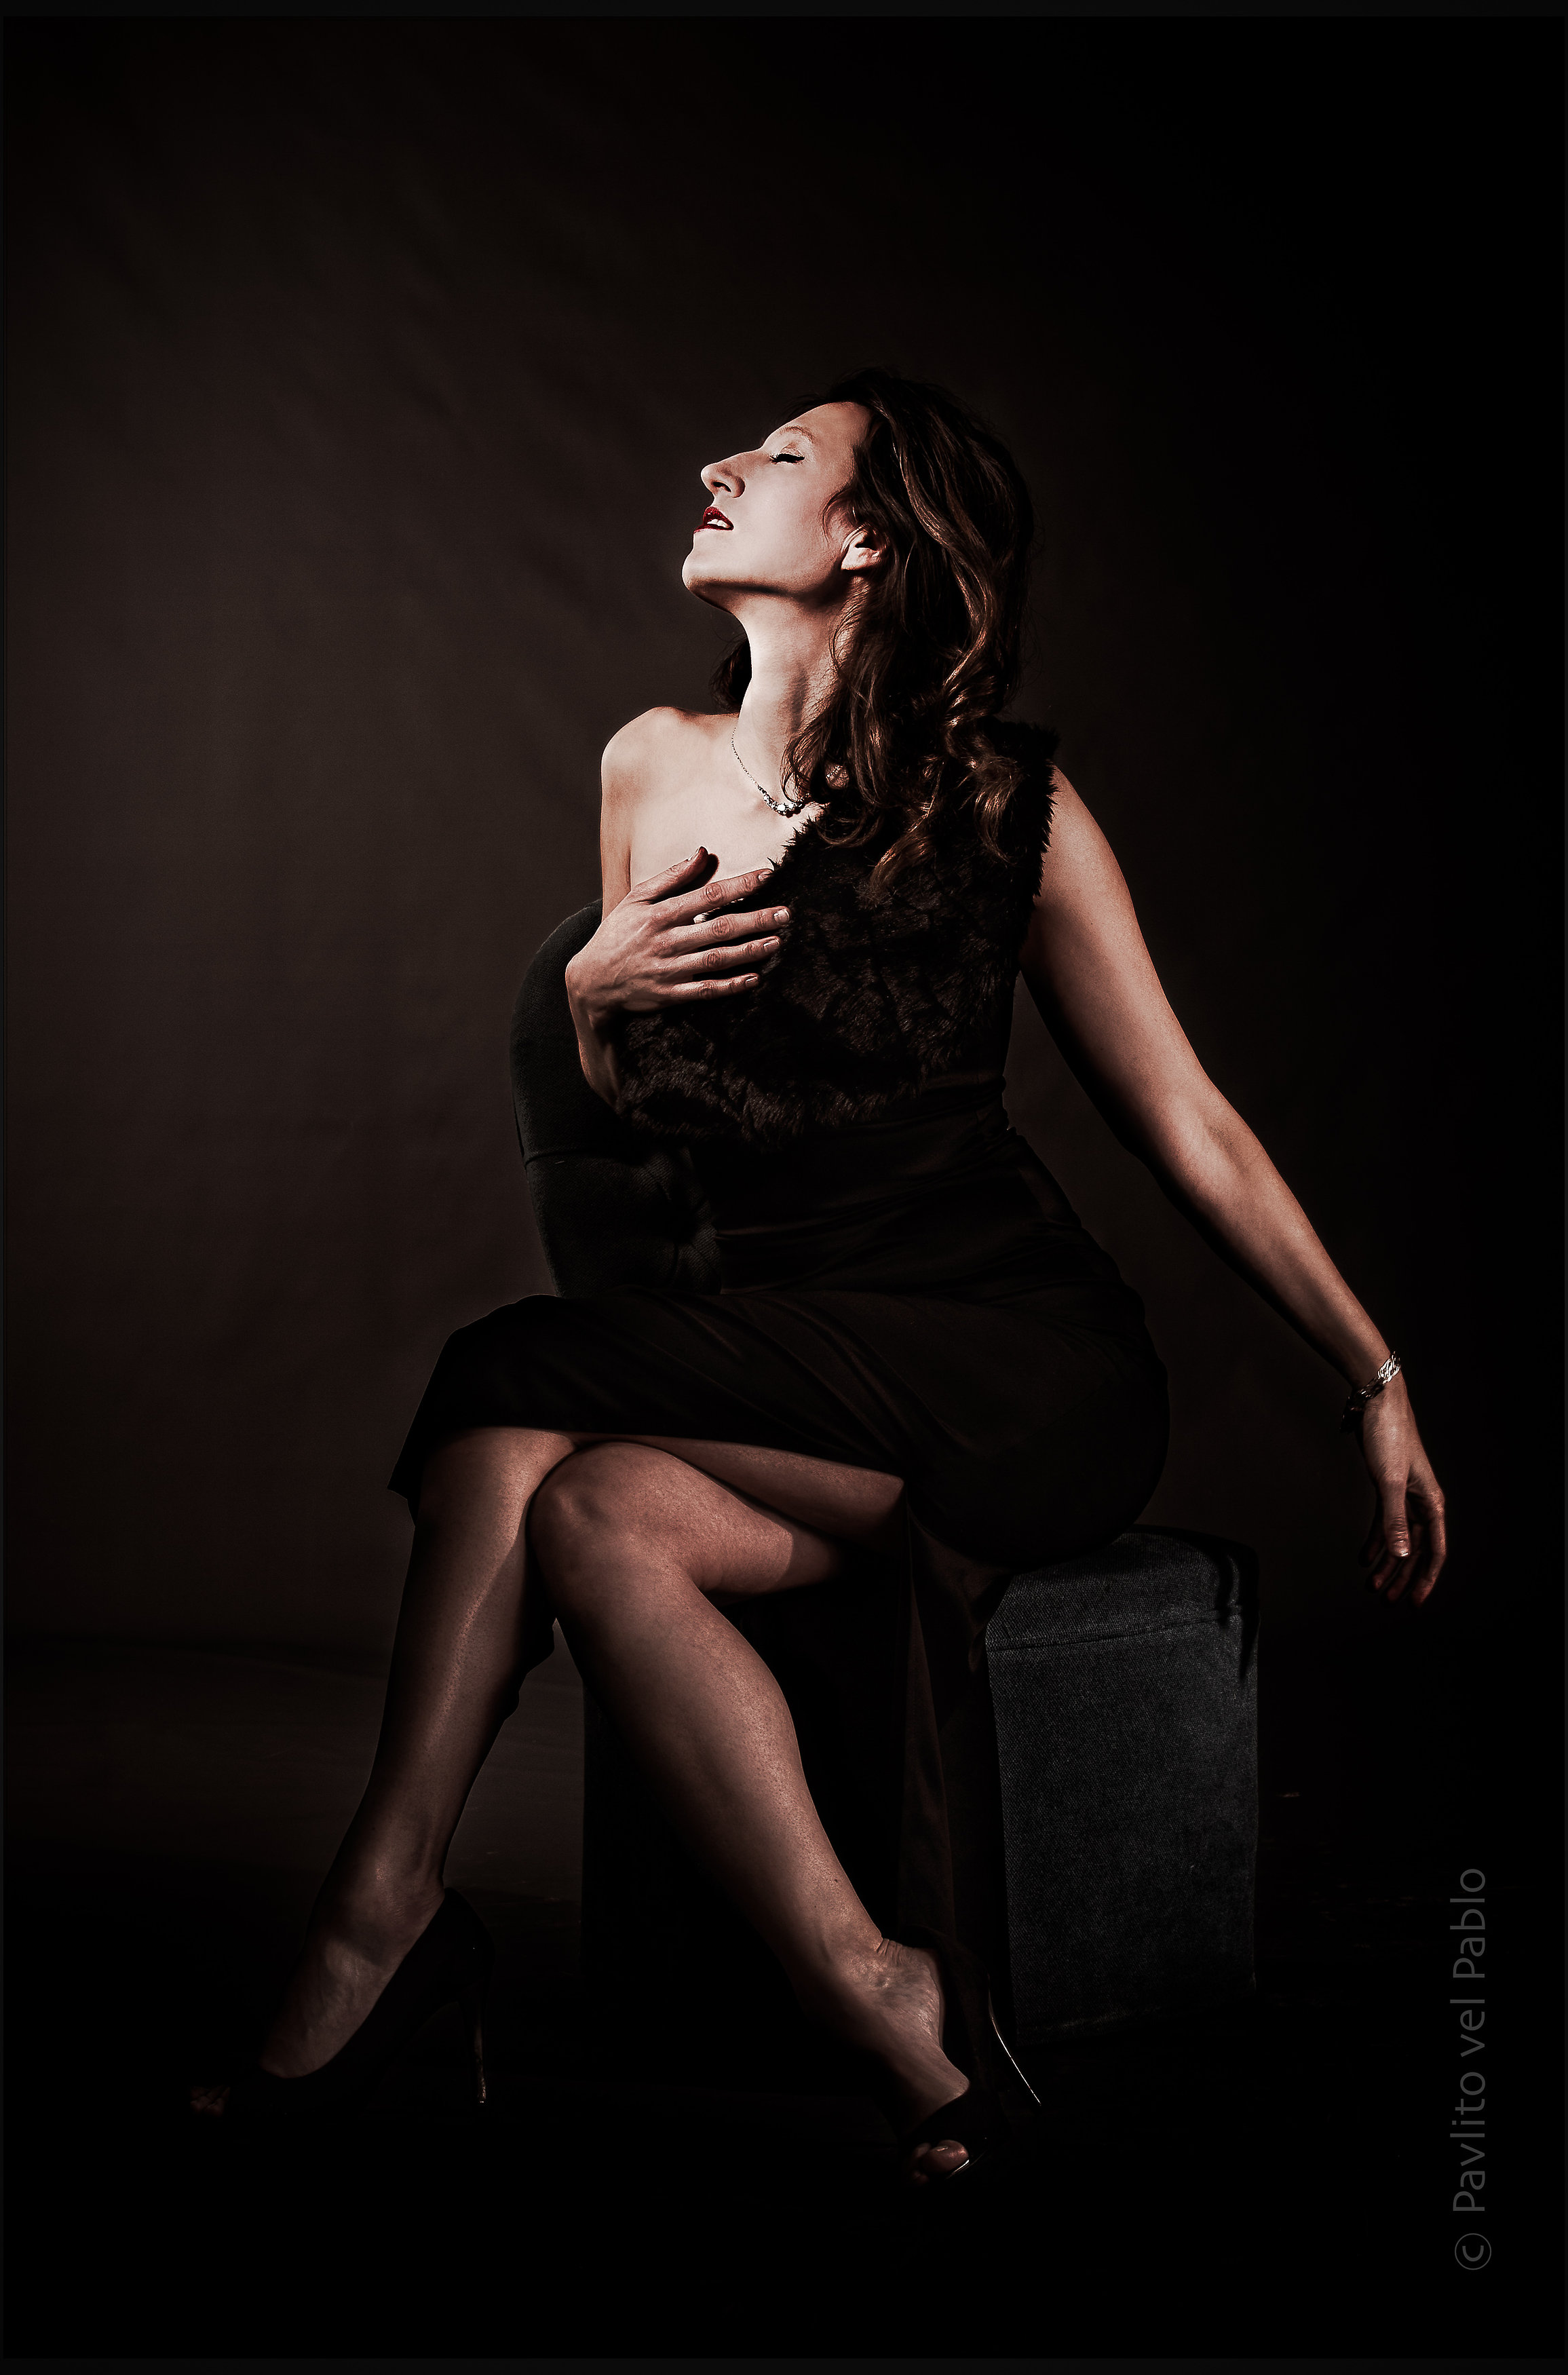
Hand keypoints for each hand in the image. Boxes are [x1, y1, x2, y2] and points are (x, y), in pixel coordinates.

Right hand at [566, 848, 789, 1035]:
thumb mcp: (637, 898)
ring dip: (749, 951)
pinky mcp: (669, 994)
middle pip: (719, 928)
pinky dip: (729, 986)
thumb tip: (702, 852)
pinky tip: (753, 979)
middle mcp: (667, 941)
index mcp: (660, 914)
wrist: (592, 980)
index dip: (739, 885)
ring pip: (716, 959)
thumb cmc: (617, 933)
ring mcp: (669, 970)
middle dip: (755, 919)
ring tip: (776, 942)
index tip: (768, 876)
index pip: (708, 895)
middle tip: (785, 914)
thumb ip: (671, 877)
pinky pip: (705, 990)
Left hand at [1356, 1376, 1446, 1604]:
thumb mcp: (1389, 1482)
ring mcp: (1405, 1495)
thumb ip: (1394, 1520)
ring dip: (1387, 1563)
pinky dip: (1376, 1541)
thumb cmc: (1388, 1437)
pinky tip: (1365, 1557)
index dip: (1425, 1579)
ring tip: (1373, 1586)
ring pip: (1399, 1539)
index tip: (1414, 1603)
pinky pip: (1385, 1523)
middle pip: (1415, 1550)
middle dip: (1402, 1578)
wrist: (1377, 1402)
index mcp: (1431, 1503)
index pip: (1434, 1551)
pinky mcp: (1387, 1487)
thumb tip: (1401, 1555)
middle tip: (1387, 1601)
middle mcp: (1422, 1502)